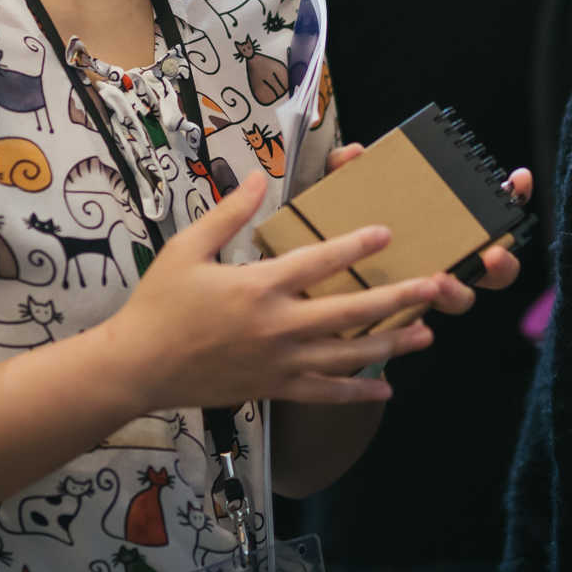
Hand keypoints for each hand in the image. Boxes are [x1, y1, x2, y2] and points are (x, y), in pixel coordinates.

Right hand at [103, 181, 456, 408]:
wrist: (137, 367)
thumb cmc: (159, 304)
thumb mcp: (186, 249)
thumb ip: (227, 214)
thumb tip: (254, 178)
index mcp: (256, 288)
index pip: (317, 262)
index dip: (355, 247)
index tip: (387, 233)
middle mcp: (276, 327)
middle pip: (348, 313)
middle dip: (396, 300)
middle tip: (435, 288)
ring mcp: (278, 363)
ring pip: (346, 356)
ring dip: (390, 345)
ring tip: (425, 334)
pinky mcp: (273, 388)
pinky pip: (323, 393)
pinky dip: (356, 393)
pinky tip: (385, 389)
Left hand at [318, 146, 530, 314]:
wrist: (297, 283)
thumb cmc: (330, 230)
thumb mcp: (335, 196)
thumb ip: (342, 171)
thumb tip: (354, 152)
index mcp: (439, 226)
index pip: (487, 211)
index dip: (512, 196)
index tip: (517, 180)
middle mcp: (443, 259)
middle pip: (492, 267)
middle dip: (502, 263)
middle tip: (492, 255)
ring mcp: (425, 290)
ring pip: (460, 299)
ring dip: (459, 292)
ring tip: (441, 284)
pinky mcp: (399, 319)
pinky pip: (418, 324)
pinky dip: (417, 322)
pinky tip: (412, 321)